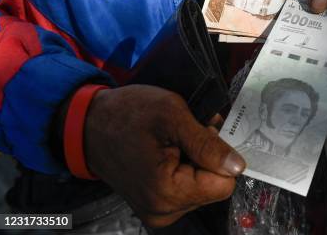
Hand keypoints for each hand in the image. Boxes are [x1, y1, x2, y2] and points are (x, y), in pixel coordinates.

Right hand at [84, 85, 245, 227]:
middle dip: (207, 157)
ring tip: (173, 140)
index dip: (218, 155)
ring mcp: (158, 211)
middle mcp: (164, 211)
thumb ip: (207, 144)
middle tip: (185, 133)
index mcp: (168, 193)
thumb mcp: (171, 116)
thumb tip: (238, 166)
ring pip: (202, 186)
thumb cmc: (126, 114)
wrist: (88, 124)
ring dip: (196, 159)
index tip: (200, 133)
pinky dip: (185, 166)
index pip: (224, 184)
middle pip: (213, 186)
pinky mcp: (155, 205)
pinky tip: (169, 150)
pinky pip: (186, 188)